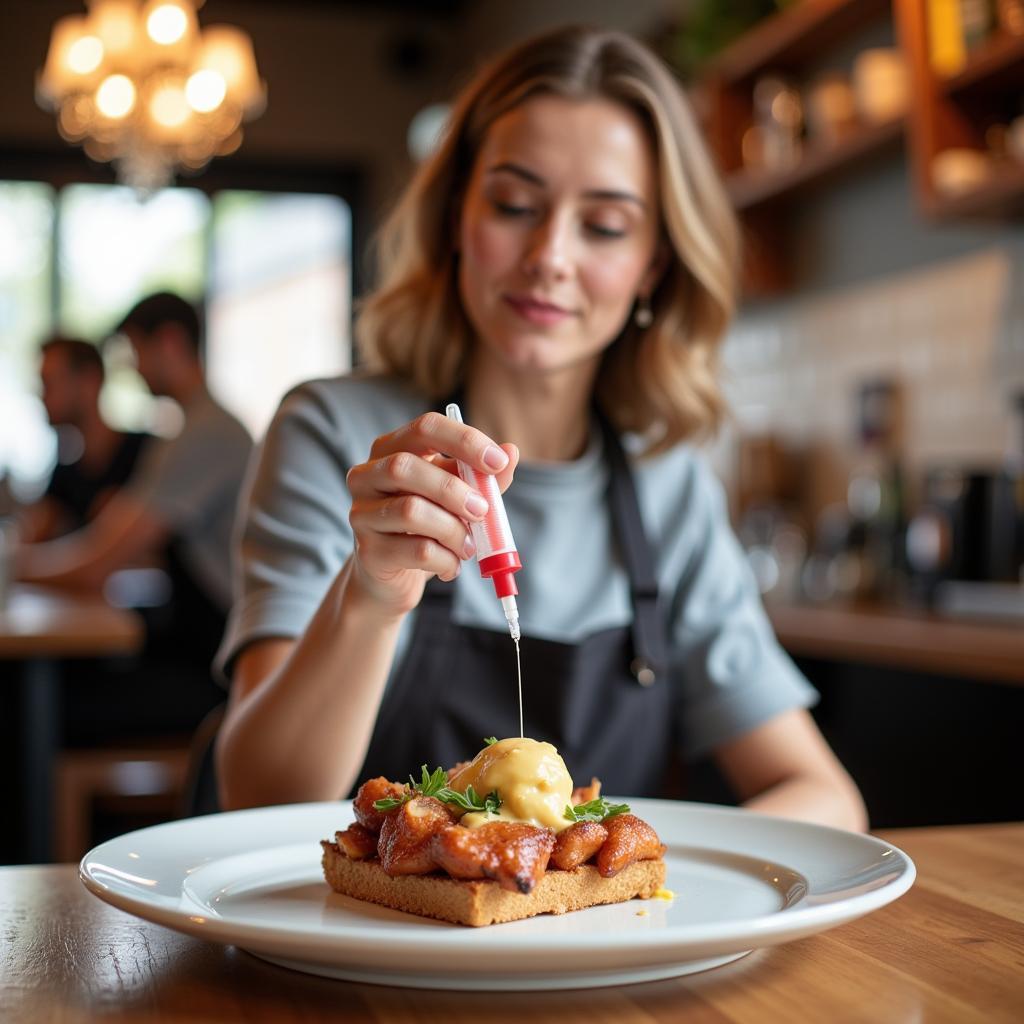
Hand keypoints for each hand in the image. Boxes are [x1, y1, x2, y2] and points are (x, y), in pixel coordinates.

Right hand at [346, 411, 518, 617]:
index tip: (498, 462)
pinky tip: (451, 565)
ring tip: (468, 546)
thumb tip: (511, 452)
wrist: (393, 576)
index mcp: (391, 448)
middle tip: (482, 510)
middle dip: (453, 489)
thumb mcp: (457, 496)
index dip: (464, 441)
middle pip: (406, 467)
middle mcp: (367, 475)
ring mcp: (361, 514)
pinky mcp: (368, 552)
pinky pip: (416, 551)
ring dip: (453, 531)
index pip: (425, 428)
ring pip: (411, 511)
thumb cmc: (427, 525)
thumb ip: (483, 478)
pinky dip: (446, 560)